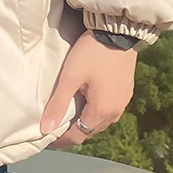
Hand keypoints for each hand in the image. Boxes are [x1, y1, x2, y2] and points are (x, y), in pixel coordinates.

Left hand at [40, 29, 136, 147]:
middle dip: (72, 131)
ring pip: (100, 121)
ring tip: (67, 115)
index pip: (79, 135)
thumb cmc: (92, 53)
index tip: (46, 139)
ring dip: (84, 121)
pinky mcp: (126, 92)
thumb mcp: (71, 77)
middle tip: (54, 126)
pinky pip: (109, 110)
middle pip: (90, 130)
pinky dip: (95, 111)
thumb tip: (45, 129)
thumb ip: (58, 103)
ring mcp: (124, 102)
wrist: (118, 33)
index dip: (61, 140)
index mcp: (103, 111)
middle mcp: (116, 112)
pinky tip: (85, 102)